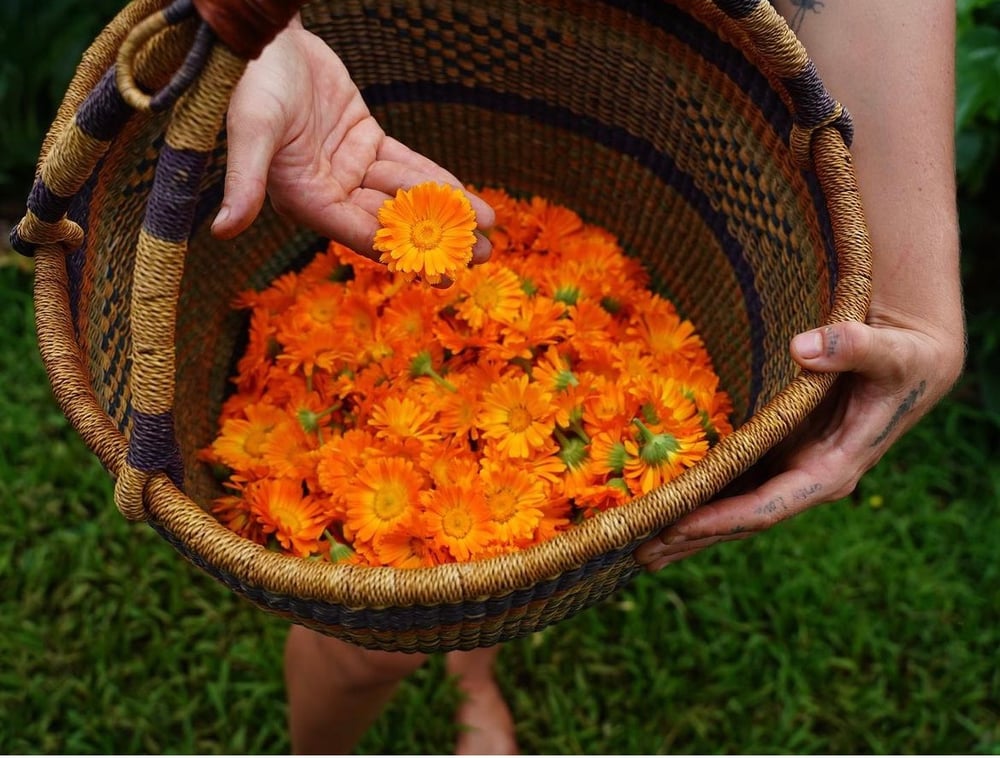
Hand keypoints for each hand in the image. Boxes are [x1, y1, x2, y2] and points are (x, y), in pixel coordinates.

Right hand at [211, 18, 494, 263]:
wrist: (264, 36)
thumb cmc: (253, 81)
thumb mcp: (252, 131)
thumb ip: (245, 182)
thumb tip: (222, 231)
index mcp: (304, 199)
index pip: (362, 234)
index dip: (403, 255)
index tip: (442, 274)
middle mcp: (329, 190)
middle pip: (392, 221)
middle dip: (438, 238)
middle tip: (483, 256)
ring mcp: (349, 166)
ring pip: (406, 194)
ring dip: (447, 210)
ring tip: (489, 227)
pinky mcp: (365, 139)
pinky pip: (406, 164)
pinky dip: (436, 179)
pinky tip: (467, 196)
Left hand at [634, 308, 964, 571]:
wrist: (909, 367)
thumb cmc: (903, 359)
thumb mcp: (890, 352)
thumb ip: (853, 348)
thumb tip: (803, 346)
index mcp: (832, 470)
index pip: (766, 506)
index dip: (720, 518)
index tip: (675, 528)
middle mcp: (805, 480)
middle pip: (739, 518)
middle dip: (691, 536)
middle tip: (638, 551)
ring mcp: (787, 470)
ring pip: (730, 506)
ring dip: (687, 528)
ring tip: (638, 548)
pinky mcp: (776, 454)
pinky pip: (731, 481)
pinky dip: (698, 497)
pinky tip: (663, 506)